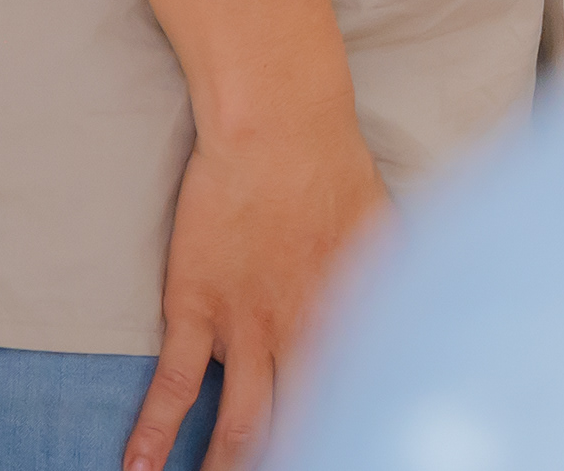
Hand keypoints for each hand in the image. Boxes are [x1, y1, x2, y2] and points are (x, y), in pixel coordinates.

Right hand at [129, 104, 385, 470]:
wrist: (279, 126)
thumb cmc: (336, 169)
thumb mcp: (385, 233)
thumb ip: (396, 284)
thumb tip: (426, 315)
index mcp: (355, 316)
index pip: (360, 395)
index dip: (353, 426)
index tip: (351, 444)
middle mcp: (306, 331)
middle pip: (303, 420)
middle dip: (294, 453)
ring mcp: (248, 324)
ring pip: (241, 420)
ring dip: (228, 464)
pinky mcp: (197, 307)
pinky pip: (173, 383)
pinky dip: (152, 432)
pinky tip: (137, 466)